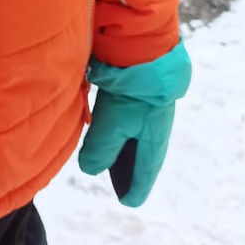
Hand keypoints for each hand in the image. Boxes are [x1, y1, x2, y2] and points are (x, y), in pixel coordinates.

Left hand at [77, 40, 190, 205]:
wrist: (143, 42)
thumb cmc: (133, 86)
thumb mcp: (115, 123)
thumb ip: (102, 147)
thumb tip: (90, 169)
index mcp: (155, 136)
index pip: (146, 169)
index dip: (136, 186)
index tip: (129, 202)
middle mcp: (153, 121)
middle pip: (139, 151)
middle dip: (127, 166)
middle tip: (118, 182)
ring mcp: (144, 102)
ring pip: (130, 131)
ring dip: (117, 143)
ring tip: (104, 154)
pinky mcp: (133, 85)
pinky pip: (123, 112)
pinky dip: (112, 122)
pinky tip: (101, 120)